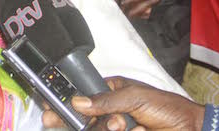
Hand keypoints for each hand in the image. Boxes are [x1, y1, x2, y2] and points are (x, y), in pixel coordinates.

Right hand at [41, 76, 204, 130]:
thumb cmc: (167, 108)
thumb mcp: (135, 98)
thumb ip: (105, 100)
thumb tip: (78, 102)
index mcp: (113, 91)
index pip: (84, 94)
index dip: (67, 100)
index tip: (50, 106)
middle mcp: (112, 110)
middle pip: (84, 116)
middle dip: (78, 120)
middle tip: (55, 120)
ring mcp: (118, 127)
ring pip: (97, 129)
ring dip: (106, 127)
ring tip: (123, 126)